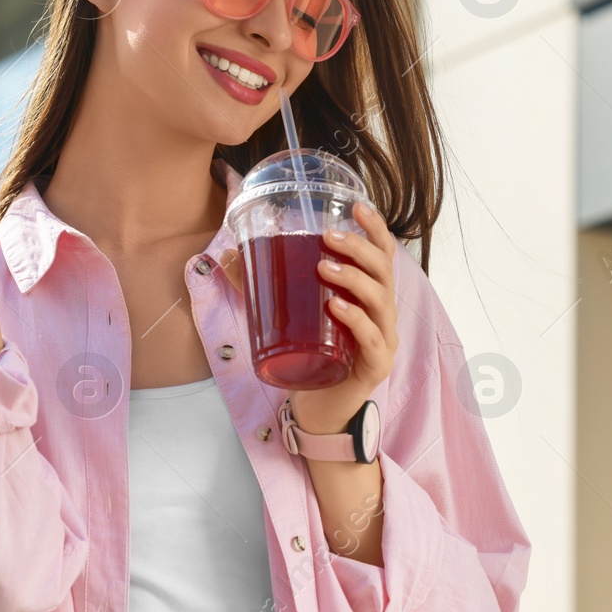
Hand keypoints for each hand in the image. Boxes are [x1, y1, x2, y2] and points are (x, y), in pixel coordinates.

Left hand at [220, 201, 398, 434]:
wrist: (318, 407)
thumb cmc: (310, 354)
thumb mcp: (288, 313)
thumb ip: (261, 284)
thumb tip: (227, 253)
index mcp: (369, 294)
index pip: (382, 254)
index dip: (374, 227)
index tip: (356, 204)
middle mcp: (383, 312)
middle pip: (383, 271)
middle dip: (359, 248)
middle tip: (328, 237)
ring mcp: (383, 339)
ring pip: (380, 300)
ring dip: (354, 279)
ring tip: (324, 268)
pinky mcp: (375, 365)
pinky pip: (371, 338)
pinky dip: (356, 320)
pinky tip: (336, 308)